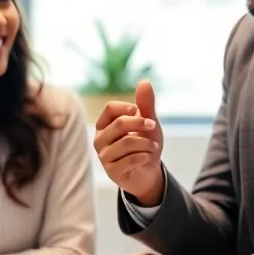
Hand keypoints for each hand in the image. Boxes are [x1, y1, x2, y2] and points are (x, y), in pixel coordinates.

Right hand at [93, 80, 164, 206]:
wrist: (148, 172)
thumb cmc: (145, 145)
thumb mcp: (148, 123)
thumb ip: (145, 104)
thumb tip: (144, 81)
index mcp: (104, 125)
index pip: (110, 108)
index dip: (128, 108)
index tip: (141, 112)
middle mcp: (99, 139)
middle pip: (119, 124)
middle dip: (141, 123)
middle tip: (153, 126)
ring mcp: (104, 156)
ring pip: (126, 142)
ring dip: (146, 143)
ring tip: (153, 147)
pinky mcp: (111, 171)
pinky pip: (130, 159)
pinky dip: (144, 157)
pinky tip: (147, 158)